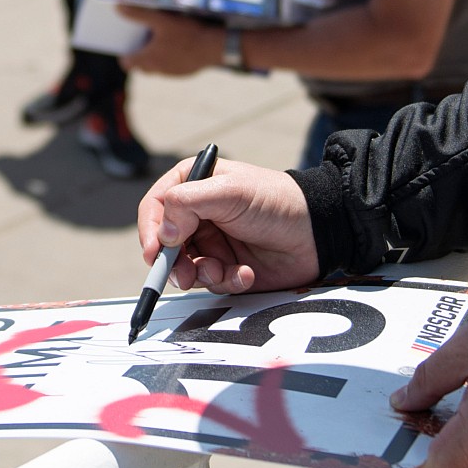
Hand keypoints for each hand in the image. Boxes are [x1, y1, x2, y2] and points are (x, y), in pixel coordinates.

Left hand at [119, 7, 220, 76]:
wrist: (216, 47)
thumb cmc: (188, 33)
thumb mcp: (162, 19)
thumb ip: (139, 14)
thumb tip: (118, 8)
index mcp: (149, 59)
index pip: (127, 63)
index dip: (125, 53)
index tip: (127, 43)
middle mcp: (159, 70)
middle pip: (141, 66)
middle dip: (140, 54)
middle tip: (144, 38)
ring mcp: (173, 73)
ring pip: (157, 67)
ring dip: (156, 56)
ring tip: (161, 39)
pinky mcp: (185, 72)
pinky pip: (172, 67)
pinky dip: (170, 58)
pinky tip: (178, 44)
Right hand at [135, 154, 318, 294]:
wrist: (317, 232)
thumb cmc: (276, 201)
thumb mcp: (230, 193)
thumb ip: (187, 203)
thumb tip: (162, 233)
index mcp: (193, 185)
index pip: (155, 207)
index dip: (150, 231)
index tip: (154, 252)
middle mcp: (198, 214)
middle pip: (165, 244)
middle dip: (174, 263)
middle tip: (186, 275)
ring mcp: (212, 242)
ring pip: (186, 267)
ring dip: (202, 274)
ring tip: (224, 270)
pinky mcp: (227, 266)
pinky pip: (211, 282)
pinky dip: (226, 281)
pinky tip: (246, 273)